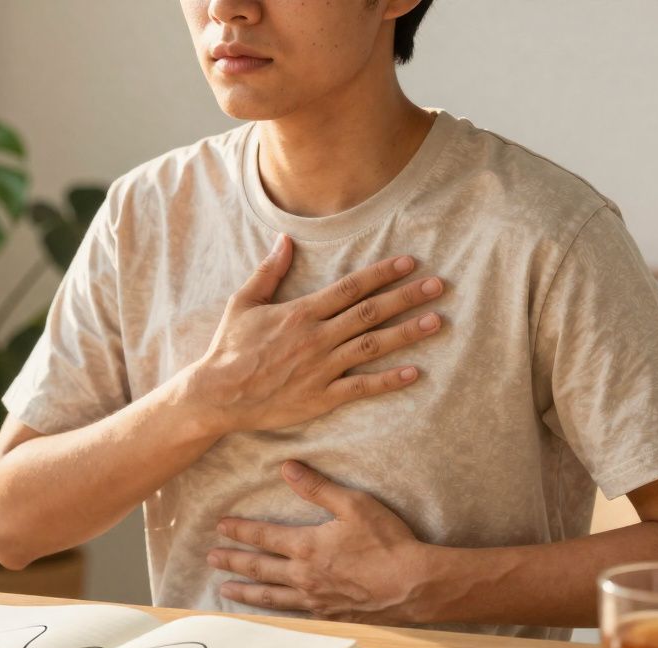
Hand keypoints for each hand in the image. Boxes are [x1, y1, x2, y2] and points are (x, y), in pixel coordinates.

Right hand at [186, 232, 446, 433]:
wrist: (218, 393)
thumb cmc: (229, 347)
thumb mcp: (244, 302)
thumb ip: (269, 271)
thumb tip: (285, 239)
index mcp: (302, 312)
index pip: (351, 287)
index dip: (383, 274)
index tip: (410, 263)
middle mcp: (317, 337)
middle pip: (371, 313)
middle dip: (407, 297)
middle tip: (439, 286)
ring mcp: (322, 368)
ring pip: (373, 346)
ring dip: (407, 333)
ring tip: (436, 321)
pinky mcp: (321, 397)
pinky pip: (362, 388)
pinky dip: (389, 381)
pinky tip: (415, 373)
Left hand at [207, 460, 434, 624]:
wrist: (413, 584)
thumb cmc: (387, 542)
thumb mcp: (354, 505)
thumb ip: (318, 487)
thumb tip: (287, 468)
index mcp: (306, 546)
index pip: (263, 536)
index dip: (240, 531)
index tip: (220, 527)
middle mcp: (303, 575)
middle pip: (259, 568)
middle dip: (233, 561)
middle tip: (211, 558)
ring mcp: (315, 599)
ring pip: (270, 596)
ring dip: (245, 591)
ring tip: (225, 591)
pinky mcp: (329, 615)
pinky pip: (293, 613)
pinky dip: (273, 612)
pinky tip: (268, 611)